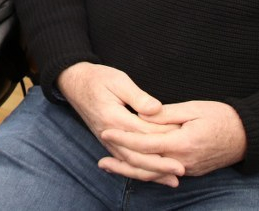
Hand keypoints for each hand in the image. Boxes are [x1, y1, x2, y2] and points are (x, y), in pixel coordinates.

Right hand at [57, 62, 183, 185]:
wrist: (74, 83)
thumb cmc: (98, 78)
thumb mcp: (118, 80)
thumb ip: (137, 96)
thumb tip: (156, 110)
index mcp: (114, 117)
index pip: (144, 133)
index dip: (164, 137)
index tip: (184, 140)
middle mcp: (110, 134)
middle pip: (138, 156)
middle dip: (160, 164)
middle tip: (181, 169)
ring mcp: (107, 141)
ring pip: (131, 163)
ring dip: (152, 173)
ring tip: (173, 179)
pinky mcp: (108, 143)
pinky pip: (124, 162)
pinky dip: (140, 171)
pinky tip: (154, 175)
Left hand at [100, 100, 246, 178]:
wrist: (248, 136)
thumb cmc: (222, 117)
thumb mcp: (193, 108)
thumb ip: (166, 114)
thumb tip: (142, 116)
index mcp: (183, 143)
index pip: (146, 144)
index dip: (123, 138)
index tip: (105, 130)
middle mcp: (184, 160)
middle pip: (145, 166)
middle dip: (121, 162)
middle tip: (99, 158)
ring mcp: (188, 169)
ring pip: (153, 174)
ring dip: (129, 171)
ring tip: (108, 165)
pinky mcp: (190, 170)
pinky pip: (163, 173)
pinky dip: (145, 171)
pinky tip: (131, 167)